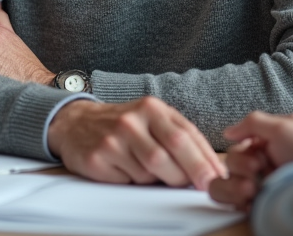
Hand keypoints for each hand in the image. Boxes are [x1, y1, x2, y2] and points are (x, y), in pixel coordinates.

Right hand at [47, 97, 226, 189]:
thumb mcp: (153, 119)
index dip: (204, 161)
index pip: (185, 136)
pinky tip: (127, 170)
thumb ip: (181, 136)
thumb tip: (211, 167)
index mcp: (151, 108)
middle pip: (169, 154)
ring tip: (150, 171)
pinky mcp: (98, 158)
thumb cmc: (125, 125)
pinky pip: (128, 181)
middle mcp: (132, 120)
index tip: (216, 178)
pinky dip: (134, 182)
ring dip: (157, 179)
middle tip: (195, 186)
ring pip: (150, 173)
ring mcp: (113, 139)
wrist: (76, 123)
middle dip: (188, 175)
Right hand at [208, 112, 292, 211]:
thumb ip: (253, 123)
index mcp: (268, 142)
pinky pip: (233, 201)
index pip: (239, 145)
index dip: (242, 152)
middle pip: (232, 163)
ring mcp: (261, 184)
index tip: (257, 157)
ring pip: (228, 181)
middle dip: (241, 167)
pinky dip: (237, 200)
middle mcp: (263, 163)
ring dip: (236, 185)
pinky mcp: (260, 203)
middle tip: (258, 171)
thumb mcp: (284, 127)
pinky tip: (250, 202)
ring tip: (254, 190)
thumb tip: (228, 132)